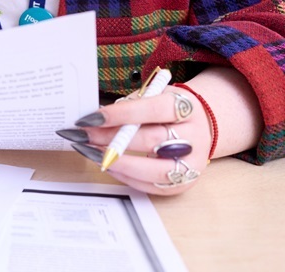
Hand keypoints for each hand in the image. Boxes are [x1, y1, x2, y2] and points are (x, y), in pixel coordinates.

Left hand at [66, 85, 210, 195]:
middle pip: (152, 140)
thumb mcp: (154, 96)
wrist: (202, 126)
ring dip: (117, 163)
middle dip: (111, 139)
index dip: (121, 114)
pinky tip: (107, 165)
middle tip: (82, 136)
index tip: (91, 118)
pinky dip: (127, 177)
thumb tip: (95, 118)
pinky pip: (153, 186)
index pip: (154, 110)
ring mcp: (192, 164)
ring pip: (154, 170)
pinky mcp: (184, 183)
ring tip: (90, 153)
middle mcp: (194, 137)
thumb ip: (130, 105)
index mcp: (187, 109)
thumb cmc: (167, 111)